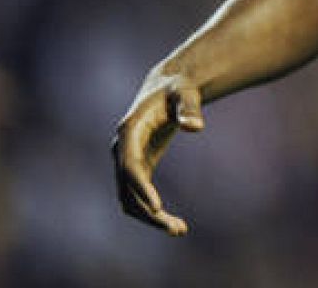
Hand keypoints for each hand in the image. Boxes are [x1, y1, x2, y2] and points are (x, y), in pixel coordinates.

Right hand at [112, 70, 204, 235]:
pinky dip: (152, 212)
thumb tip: (195, 127)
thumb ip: (189, 108)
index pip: (129, 165)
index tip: (157, 207)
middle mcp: (122, 149)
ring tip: (180, 230)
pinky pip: (138, 196)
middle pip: (127, 189)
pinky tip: (175, 223)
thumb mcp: (186, 93)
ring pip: (130, 199)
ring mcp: (126, 161)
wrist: (168, 87)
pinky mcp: (137, 168)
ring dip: (150, 218)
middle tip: (177, 228)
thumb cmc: (178, 89)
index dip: (140, 186)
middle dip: (148, 211)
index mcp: (129, 131)